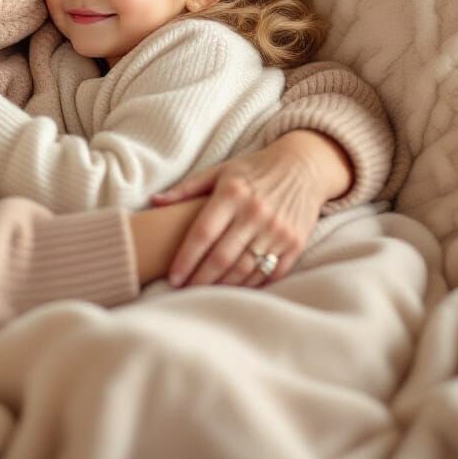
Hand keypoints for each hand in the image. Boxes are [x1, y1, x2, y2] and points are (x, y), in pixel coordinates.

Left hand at [149, 130, 350, 288]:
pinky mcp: (295, 243)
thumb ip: (186, 189)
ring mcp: (278, 230)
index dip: (185, 259)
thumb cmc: (253, 169)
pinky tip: (234, 288)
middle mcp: (255, 213)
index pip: (202, 234)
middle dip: (200, 279)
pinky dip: (250, 284)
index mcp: (232, 193)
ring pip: (244, 269)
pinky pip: (269, 273)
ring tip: (204, 292)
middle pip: (222, 257)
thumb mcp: (219, 171)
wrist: (303, 166)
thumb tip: (154, 201)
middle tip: (184, 290)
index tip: (173, 277)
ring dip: (222, 285)